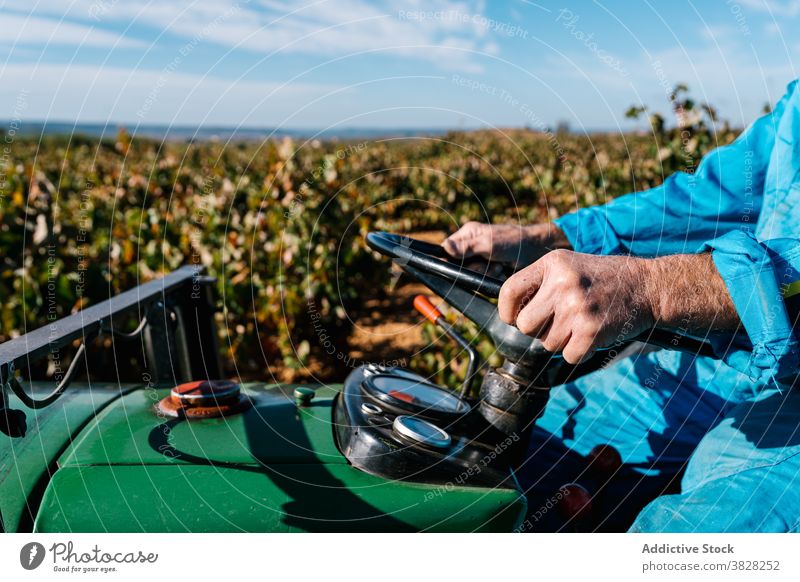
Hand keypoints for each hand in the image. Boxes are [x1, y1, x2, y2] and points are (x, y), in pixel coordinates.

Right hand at [443, 221, 570, 267]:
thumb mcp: (489, 243)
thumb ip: (467, 247)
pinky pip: (481, 281)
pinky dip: (492, 277)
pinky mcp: (487, 271)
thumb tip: (444, 247)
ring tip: (499, 265)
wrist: (536, 252)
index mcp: (467, 235)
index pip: (445, 250)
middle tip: (490, 261)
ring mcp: (479, 260)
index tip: (460, 264)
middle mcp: (470, 248)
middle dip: (475, 268)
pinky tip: (501, 271)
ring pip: (471, 275)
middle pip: (458, 267)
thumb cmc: (513, 241)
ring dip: (486, 273)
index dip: (450, 260)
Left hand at [498, 250, 654, 363]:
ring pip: (547, 344)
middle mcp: (562, 284)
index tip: (515, 318)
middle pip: (525, 325)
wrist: (646, 286)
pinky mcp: (591, 331)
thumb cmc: (601, 278)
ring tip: (580, 323)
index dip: (507, 311)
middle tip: (555, 323)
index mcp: (552, 264)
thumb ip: (539, 283)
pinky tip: (590, 334)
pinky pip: (568, 356)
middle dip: (536, 330)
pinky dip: (578, 351)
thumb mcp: (567, 266)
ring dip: (561, 341)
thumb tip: (508, 314)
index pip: (509, 292)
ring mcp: (577, 308)